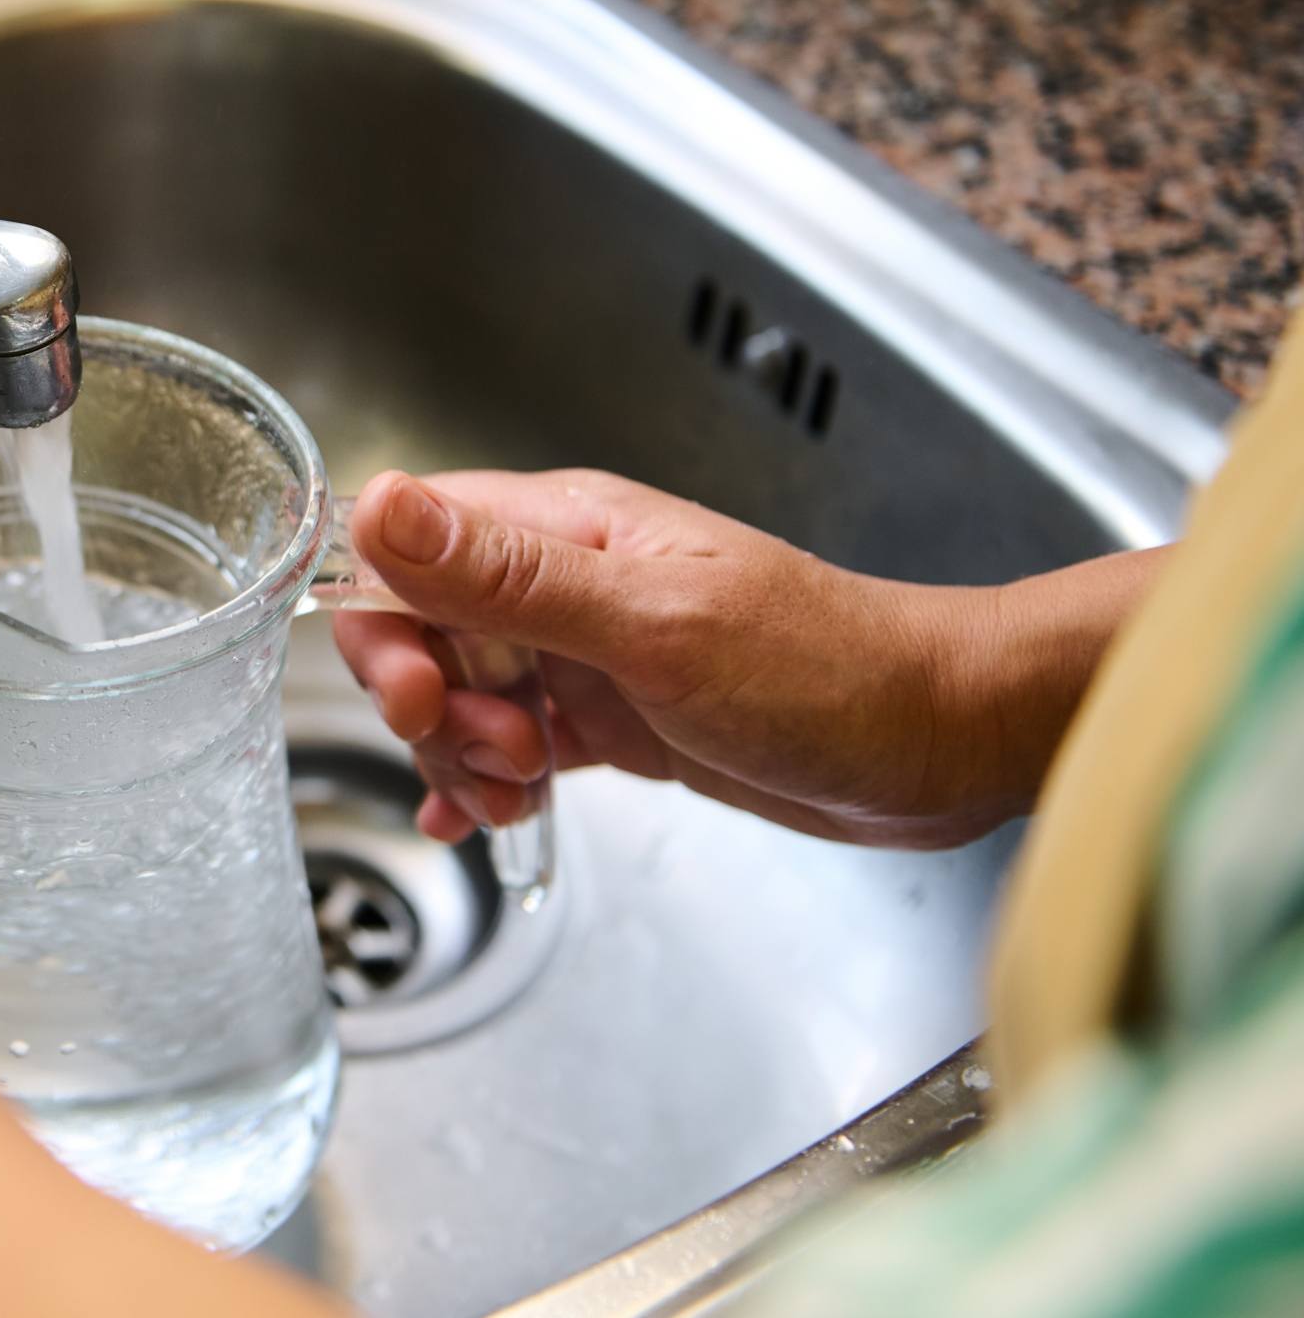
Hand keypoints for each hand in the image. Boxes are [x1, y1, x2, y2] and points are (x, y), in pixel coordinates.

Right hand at [336, 468, 1158, 849]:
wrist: (943, 743)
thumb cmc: (827, 672)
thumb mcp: (652, 624)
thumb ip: (509, 574)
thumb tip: (380, 506)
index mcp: (564, 526)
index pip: (408, 542)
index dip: (384, 616)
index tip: (423, 690)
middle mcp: (564, 580)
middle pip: (421, 624)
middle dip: (427, 699)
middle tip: (493, 748)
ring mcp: (587, 650)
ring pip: (462, 690)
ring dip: (463, 751)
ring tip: (526, 785)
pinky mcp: (612, 716)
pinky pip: (510, 740)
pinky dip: (484, 780)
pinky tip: (484, 817)